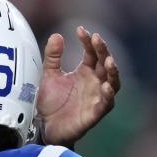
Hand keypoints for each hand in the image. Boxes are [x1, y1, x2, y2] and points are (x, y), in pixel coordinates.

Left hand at [35, 27, 119, 146]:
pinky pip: (106, 104)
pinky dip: (108, 95)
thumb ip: (53, 56)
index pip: (92, 52)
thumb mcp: (49, 75)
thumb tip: (57, 35)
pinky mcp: (94, 113)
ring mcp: (96, 97)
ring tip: (108, 62)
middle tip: (96, 40)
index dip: (88, 41)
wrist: (44, 127)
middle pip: (105, 64)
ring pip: (113, 83)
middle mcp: (94, 82)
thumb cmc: (50, 102)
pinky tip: (106, 86)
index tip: (81, 30)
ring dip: (112, 72)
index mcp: (85, 71)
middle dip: (103, 51)